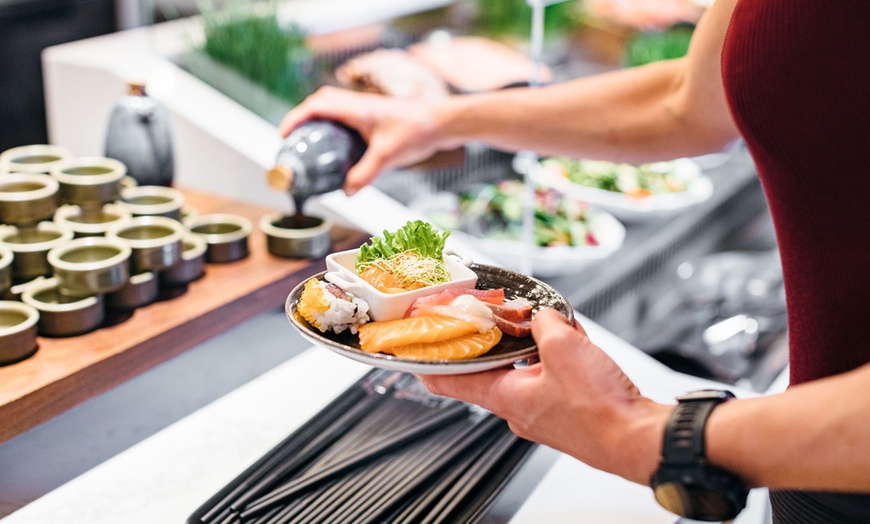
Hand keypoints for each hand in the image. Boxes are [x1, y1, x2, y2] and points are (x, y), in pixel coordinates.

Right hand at [278, 86, 448, 194]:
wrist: (442, 122)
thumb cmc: (417, 132)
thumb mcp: (387, 157)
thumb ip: (365, 175)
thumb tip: (346, 191)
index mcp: (356, 108)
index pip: (316, 106)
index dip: (295, 118)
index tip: (284, 135)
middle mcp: (358, 104)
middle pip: (321, 101)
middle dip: (303, 117)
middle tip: (294, 139)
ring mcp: (367, 108)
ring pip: (334, 106)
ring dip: (319, 119)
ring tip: (311, 142)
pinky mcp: (376, 116)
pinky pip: (347, 114)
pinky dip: (336, 125)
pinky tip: (339, 146)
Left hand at [417, 308, 671, 484]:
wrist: (638, 439)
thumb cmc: (600, 410)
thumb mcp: (564, 348)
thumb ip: (544, 325)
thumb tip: (542, 316)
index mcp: (505, 398)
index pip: (450, 381)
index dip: (428, 363)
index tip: (412, 352)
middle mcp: (519, 409)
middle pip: (491, 369)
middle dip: (493, 340)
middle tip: (489, 317)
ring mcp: (543, 411)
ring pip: (524, 370)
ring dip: (531, 346)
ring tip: (545, 324)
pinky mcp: (567, 412)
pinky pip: (551, 377)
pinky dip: (556, 357)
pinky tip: (573, 341)